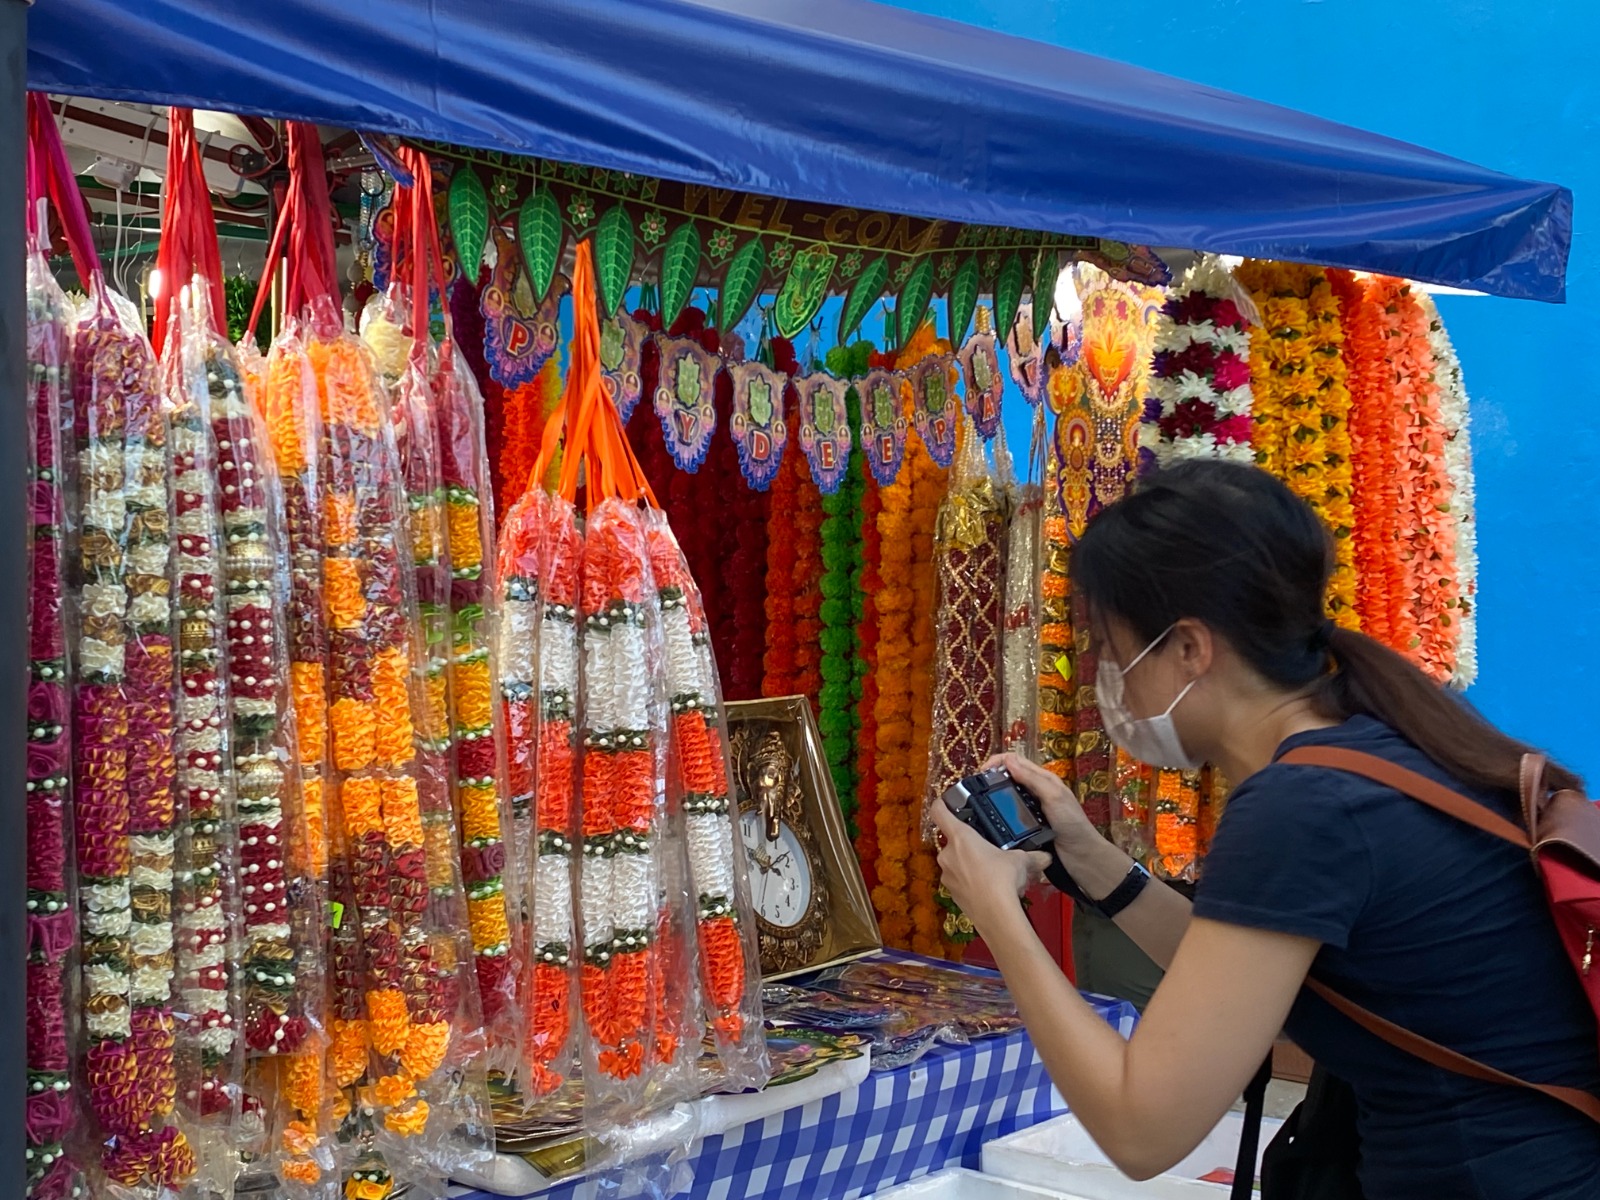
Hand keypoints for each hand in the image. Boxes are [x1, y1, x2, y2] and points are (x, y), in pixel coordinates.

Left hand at [929, 800, 1050, 934]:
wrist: (996, 916)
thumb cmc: (1004, 879)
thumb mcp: (1021, 861)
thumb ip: (1032, 856)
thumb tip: (1046, 857)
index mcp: (960, 837)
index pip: (939, 811)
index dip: (942, 803)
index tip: (948, 802)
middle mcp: (947, 854)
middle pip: (952, 840)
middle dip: (968, 844)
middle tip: (987, 848)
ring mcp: (947, 876)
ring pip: (956, 863)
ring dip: (969, 864)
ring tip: (991, 871)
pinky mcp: (951, 894)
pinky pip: (959, 881)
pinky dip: (970, 881)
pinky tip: (988, 888)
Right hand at [983, 751, 1100, 856]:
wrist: (1081, 856)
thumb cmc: (1072, 824)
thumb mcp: (1054, 796)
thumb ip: (1032, 779)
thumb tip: (1007, 761)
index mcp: (1043, 779)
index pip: (1016, 761)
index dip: (997, 762)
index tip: (981, 772)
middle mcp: (1036, 791)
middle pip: (1009, 777)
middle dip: (992, 777)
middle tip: (975, 789)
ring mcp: (1031, 808)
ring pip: (1008, 796)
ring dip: (994, 796)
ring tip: (979, 803)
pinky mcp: (1027, 825)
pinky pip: (1010, 815)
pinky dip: (1000, 813)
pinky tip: (991, 820)